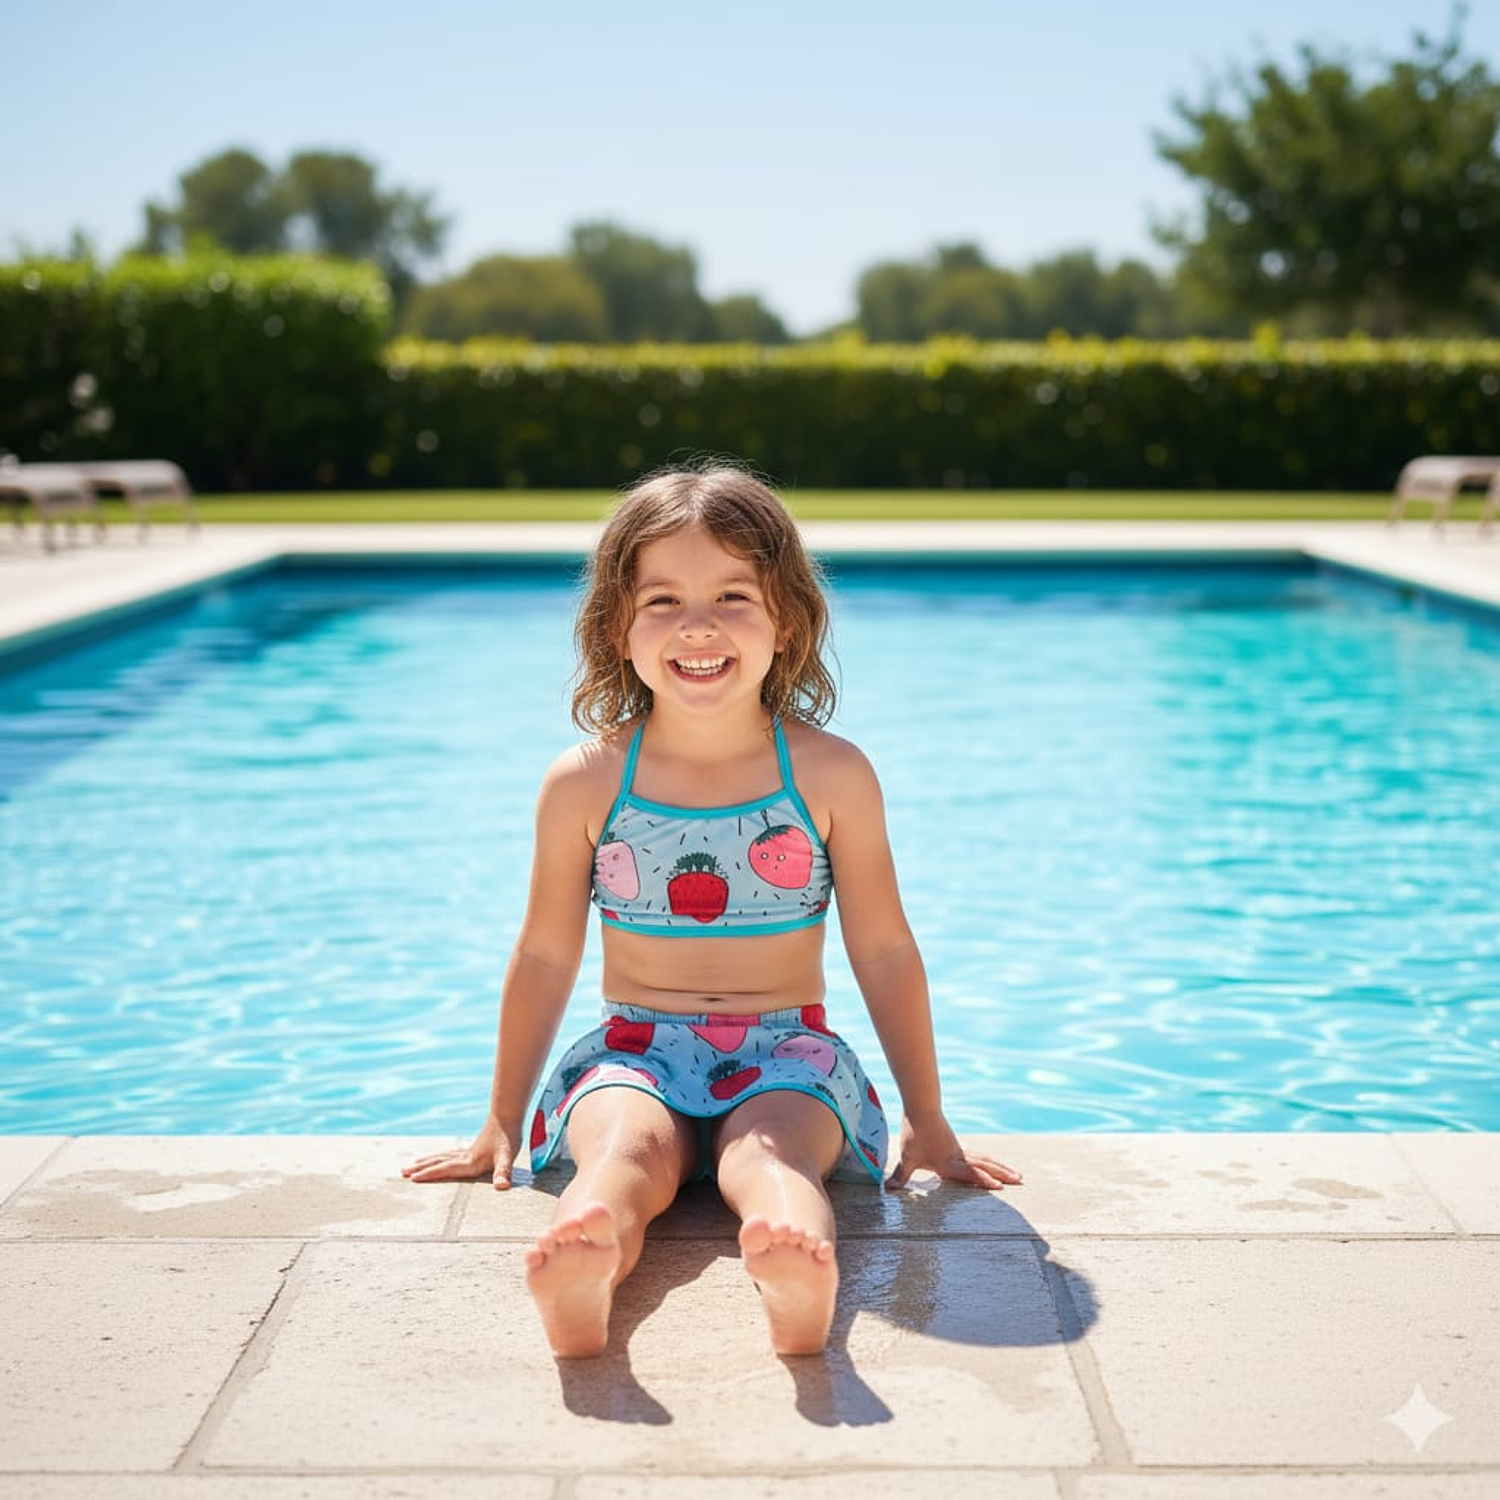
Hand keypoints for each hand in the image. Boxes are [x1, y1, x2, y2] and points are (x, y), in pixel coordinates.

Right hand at [401, 1117, 519, 1189]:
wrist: (508, 1116)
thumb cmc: (508, 1139)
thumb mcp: (507, 1157)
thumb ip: (503, 1172)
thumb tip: (501, 1187)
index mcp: (470, 1162)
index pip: (446, 1169)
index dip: (430, 1174)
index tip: (413, 1178)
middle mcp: (465, 1157)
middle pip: (439, 1162)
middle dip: (421, 1167)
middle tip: (402, 1171)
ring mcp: (466, 1151)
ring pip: (442, 1156)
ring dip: (426, 1161)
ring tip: (411, 1164)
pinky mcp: (471, 1148)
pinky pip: (449, 1154)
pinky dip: (439, 1157)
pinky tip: (438, 1158)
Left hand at [885, 1112, 1023, 1192]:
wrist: (921, 1108)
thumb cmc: (915, 1134)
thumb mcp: (907, 1157)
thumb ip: (901, 1175)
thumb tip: (887, 1189)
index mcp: (948, 1162)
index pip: (969, 1173)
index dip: (983, 1180)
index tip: (1000, 1187)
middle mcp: (958, 1156)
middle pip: (985, 1165)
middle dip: (1002, 1174)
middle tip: (1020, 1179)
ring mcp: (959, 1150)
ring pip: (985, 1159)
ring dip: (1000, 1167)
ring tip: (1016, 1174)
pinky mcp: (957, 1145)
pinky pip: (978, 1156)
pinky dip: (990, 1162)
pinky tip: (993, 1166)